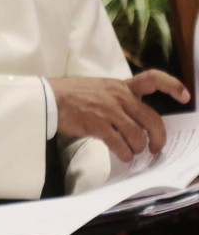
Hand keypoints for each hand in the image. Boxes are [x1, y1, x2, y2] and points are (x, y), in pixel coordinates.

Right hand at [51, 70, 188, 161]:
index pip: (153, 79)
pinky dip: (124, 154)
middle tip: (156, 148)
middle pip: (152, 120)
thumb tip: (135, 122)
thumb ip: (118, 100)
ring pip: (138, 136)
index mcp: (121, 86)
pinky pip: (120, 145)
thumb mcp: (99, 89)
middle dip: (159, 138)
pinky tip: (122, 156)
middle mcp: (119, 96)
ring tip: (131, 152)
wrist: (48, 98)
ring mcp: (109, 111)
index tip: (185, 96)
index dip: (173, 86)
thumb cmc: (71, 95)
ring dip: (137, 149)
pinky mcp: (98, 124)